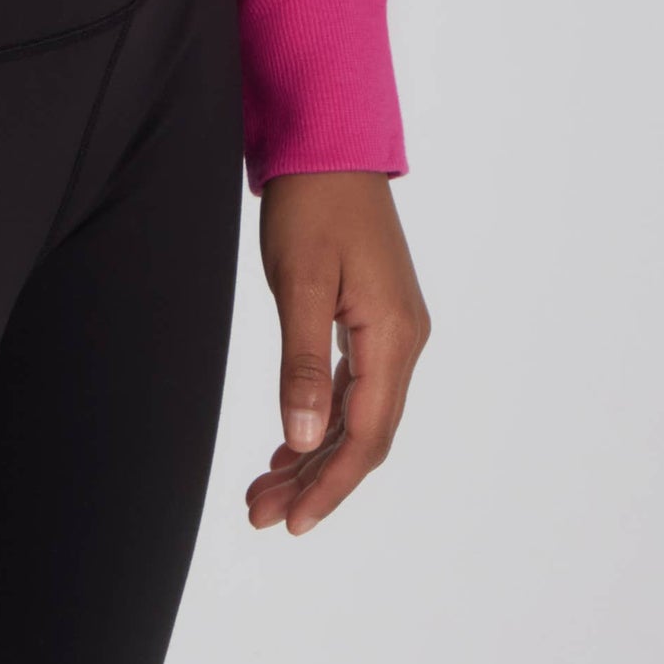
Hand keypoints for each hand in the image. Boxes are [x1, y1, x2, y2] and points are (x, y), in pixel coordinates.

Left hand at [246, 171, 429, 535]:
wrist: (327, 140)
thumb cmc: (311, 201)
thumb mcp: (300, 280)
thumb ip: (303, 362)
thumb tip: (305, 437)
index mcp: (394, 335)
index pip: (367, 435)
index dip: (330, 485)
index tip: (292, 523)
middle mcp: (403, 340)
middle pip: (363, 435)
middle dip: (314, 480)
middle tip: (260, 515)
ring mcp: (390, 329)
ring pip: (355, 415)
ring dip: (312, 454)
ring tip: (264, 492)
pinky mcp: (372, 317)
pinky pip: (352, 388)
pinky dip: (320, 420)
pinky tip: (290, 444)